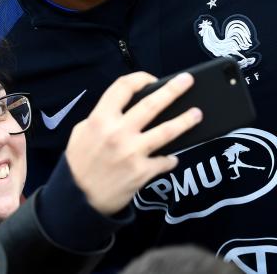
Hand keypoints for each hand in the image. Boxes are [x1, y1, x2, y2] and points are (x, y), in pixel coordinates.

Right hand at [64, 71, 200, 215]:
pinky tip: (173, 157)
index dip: (140, 78)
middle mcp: (118, 132)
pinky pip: (164, 161)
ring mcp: (132, 152)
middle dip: (172, 89)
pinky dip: (171, 159)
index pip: (124, 87)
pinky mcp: (142, 172)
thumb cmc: (79, 163)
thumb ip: (101, 117)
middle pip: (151, 104)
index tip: (152, 79)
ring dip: (185, 121)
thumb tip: (125, 107)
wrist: (79, 197)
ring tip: (197, 114)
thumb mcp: (81, 131)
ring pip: (166, 131)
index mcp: (100, 118)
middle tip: (187, 80)